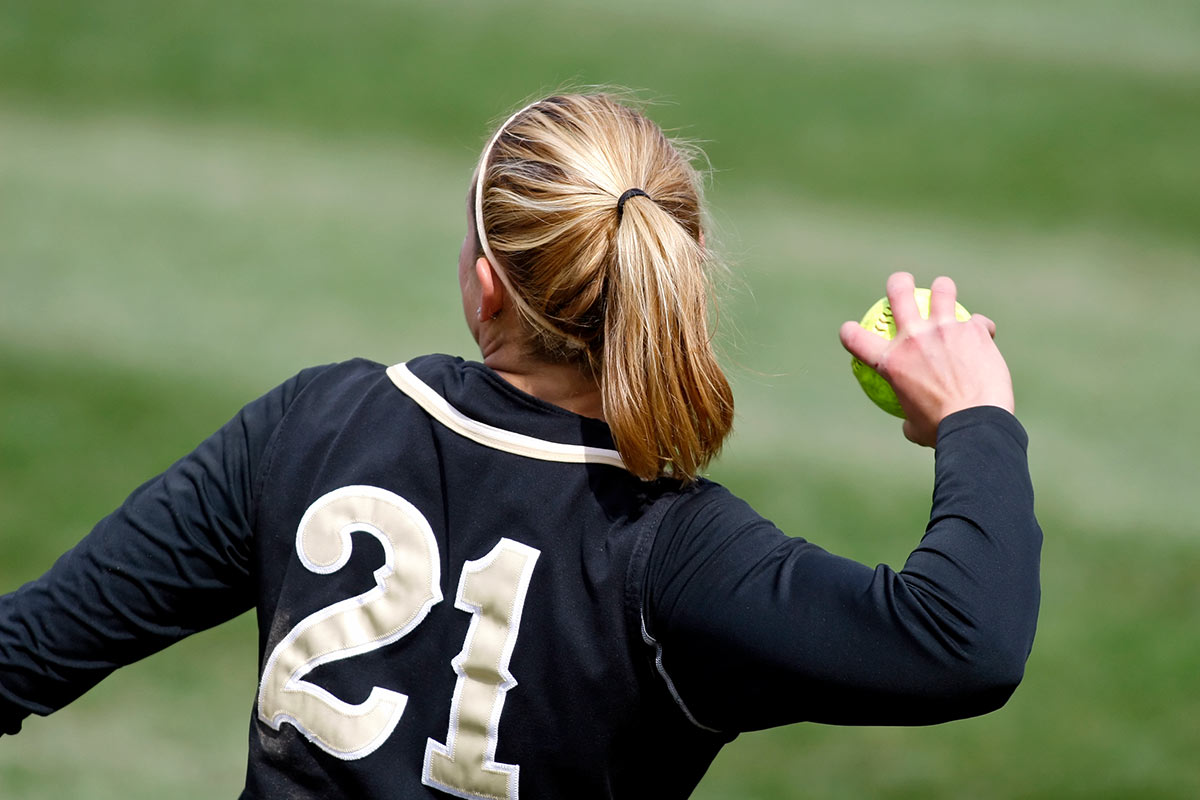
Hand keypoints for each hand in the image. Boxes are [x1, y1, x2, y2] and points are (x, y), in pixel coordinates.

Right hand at [839, 272, 1014, 446]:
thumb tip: (909, 418)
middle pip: (899, 292)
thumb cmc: (941, 431)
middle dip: (898, 282)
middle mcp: (914, 337)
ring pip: (942, 290)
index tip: (851, 331)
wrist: (976, 424)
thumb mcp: (914, 427)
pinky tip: (985, 335)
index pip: (855, 338)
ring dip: (942, 289)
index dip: (849, 332)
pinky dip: (980, 328)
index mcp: (890, 362)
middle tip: (902, 284)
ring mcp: (945, 329)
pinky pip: (978, 322)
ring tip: (945, 292)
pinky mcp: (974, 330)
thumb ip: (908, 414)